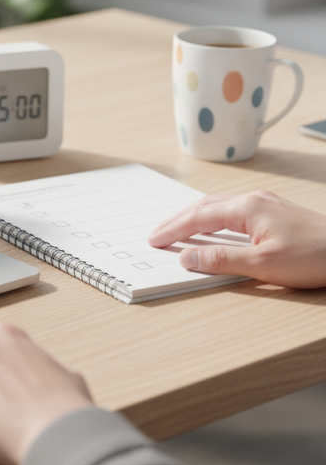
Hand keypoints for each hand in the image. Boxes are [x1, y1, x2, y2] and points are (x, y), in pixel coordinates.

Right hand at [148, 189, 325, 288]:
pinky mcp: (275, 212)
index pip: (198, 217)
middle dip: (178, 219)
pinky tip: (213, 225)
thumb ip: (221, 260)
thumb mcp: (263, 265)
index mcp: (246, 208)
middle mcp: (253, 199)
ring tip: (177, 228)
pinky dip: (213, 216)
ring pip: (218, 205)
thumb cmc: (315, 256)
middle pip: (204, 205)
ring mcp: (266, 203)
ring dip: (194, 216)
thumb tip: (187, 256)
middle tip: (157, 233)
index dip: (173, 230)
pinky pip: (233, 209)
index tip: (154, 240)